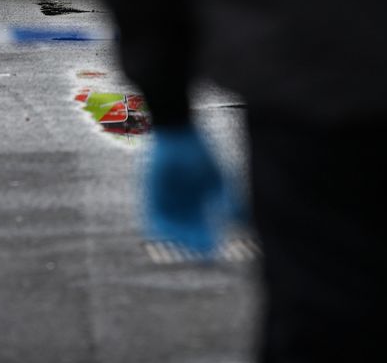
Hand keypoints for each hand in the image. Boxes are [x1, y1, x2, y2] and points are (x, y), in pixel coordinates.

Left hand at [144, 124, 238, 254]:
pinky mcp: (149, 195)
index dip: (209, 243)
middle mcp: (178, 205)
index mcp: (195, 202)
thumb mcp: (218, 178)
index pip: (201, 230)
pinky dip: (164, 230)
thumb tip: (237, 223)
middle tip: (206, 254)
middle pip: (185, 235)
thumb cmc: (198, 152)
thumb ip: (229, 200)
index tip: (219, 252)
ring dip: (180, 241)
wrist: (176, 133)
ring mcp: (163, 201)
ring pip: (169, 231)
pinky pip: (153, 219)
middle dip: (196, 247)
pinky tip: (175, 234)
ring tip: (192, 245)